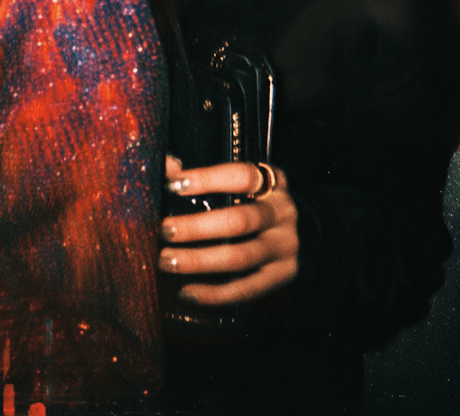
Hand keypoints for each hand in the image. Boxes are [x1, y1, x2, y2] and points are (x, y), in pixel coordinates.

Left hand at [158, 155, 298, 303]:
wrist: (296, 232)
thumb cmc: (254, 201)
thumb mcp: (240, 182)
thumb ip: (204, 174)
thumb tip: (168, 165)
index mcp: (273, 182)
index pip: (242, 176)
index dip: (207, 179)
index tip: (173, 185)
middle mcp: (284, 213)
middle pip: (239, 221)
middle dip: (196, 227)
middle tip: (163, 230)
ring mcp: (286, 247)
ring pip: (240, 258)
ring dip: (199, 261)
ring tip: (166, 261)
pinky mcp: (283, 276)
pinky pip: (246, 289)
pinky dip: (215, 293)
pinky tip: (186, 291)